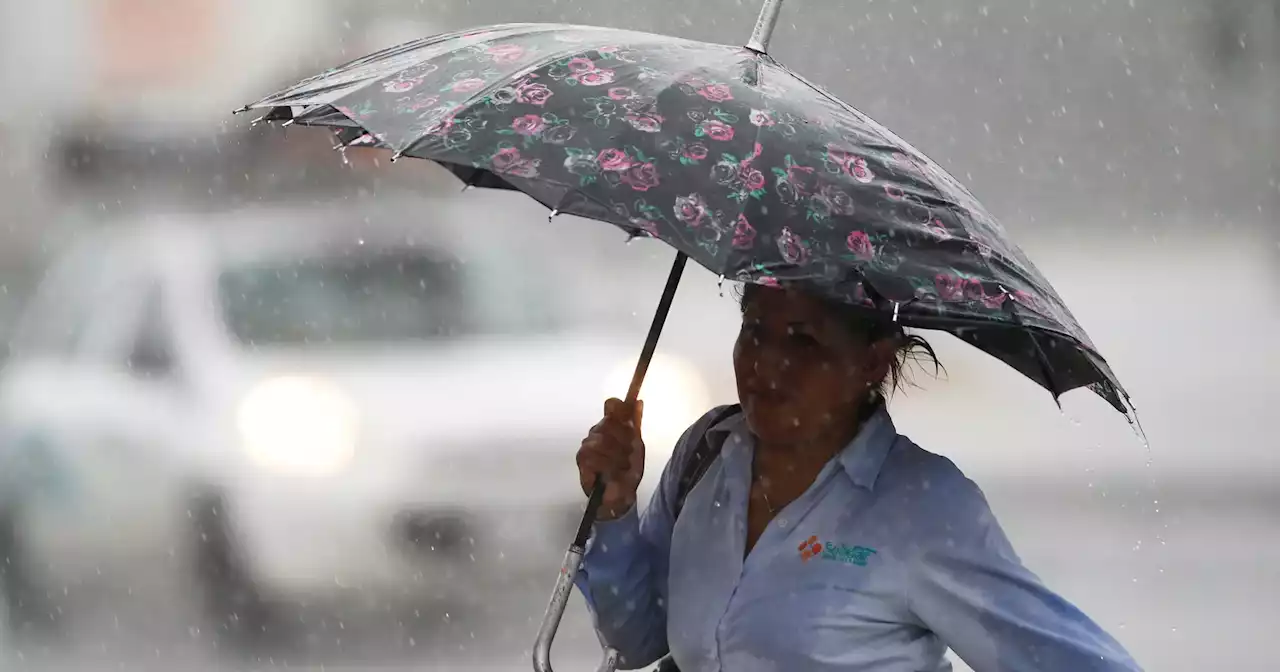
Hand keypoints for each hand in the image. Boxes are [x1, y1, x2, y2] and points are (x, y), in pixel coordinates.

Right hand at [576, 398, 644, 520]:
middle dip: (624, 441)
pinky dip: (606, 466)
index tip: (632, 425)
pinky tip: (611, 473)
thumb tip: (639, 401)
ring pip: (602, 440)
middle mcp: (597, 431)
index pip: (613, 405)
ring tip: (623, 467)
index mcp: (611, 424)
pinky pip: (594, 456)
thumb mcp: (636, 445)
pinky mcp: (582, 459)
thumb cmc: (627, 469)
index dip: (622, 412)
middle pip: (609, 422)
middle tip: (630, 455)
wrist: (620, 494)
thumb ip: (636, 423)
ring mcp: (587, 444)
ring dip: (617, 456)